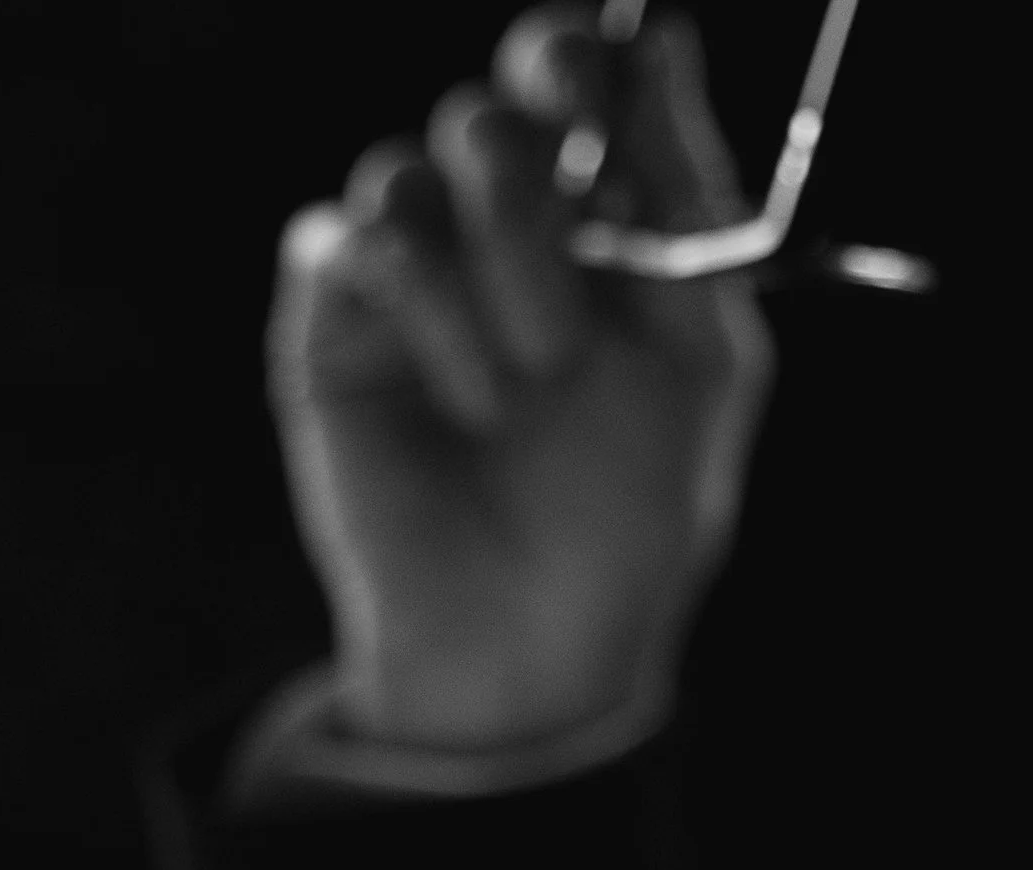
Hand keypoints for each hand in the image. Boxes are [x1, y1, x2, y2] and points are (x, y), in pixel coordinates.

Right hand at [269, 9, 772, 750]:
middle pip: (486, 113)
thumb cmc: (627, 519)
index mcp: (588, 222)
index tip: (595, 102)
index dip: (574, 61)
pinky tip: (471, 405)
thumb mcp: (702, 360)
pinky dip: (426, 312)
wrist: (536, 646)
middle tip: (576, 292)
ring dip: (492, 273)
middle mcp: (488, 232)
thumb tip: (666, 42)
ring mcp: (404, 276)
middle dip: (535, 194)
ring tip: (533, 388)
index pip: (567, 76)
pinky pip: (352, 243)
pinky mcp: (330, 322)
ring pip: (412, 173)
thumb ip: (690, 204)